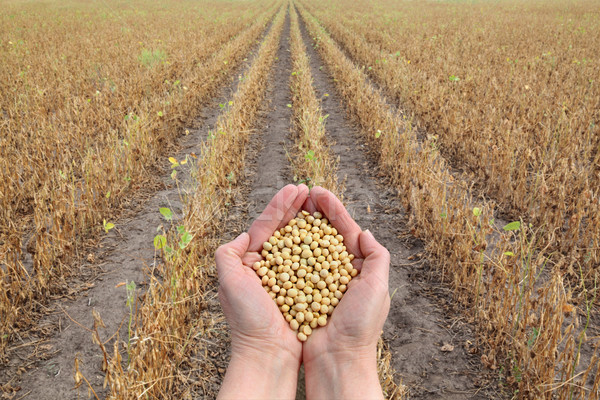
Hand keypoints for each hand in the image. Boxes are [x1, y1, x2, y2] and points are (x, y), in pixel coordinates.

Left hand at [216, 184, 308, 398]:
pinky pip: (312, 263)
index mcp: (250, 262)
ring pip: (299, 243)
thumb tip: (242, 235)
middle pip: (284, 230)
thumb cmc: (247, 319)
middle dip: (296, 209)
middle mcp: (268, 267)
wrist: (267, 353)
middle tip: (310, 190)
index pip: (266, 226)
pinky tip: (328, 235)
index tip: (296, 188)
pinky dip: (319, 247)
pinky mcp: (302, 288)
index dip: (280, 205)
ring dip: (309, 223)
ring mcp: (286, 277)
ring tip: (320, 205)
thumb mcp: (228, 282)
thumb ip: (227, 254)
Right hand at [302, 186, 389, 398]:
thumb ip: (376, 257)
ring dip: (299, 225)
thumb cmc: (360, 325)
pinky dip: (286, 249)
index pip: (345, 230)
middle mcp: (337, 271)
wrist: (337, 359)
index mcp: (358, 267)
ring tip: (289, 206)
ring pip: (306, 246)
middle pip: (324, 233)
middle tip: (302, 192)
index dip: (333, 209)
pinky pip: (291, 265)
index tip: (318, 191)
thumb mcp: (378, 287)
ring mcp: (317, 280)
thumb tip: (365, 231)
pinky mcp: (299, 290)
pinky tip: (278, 235)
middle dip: (314, 211)